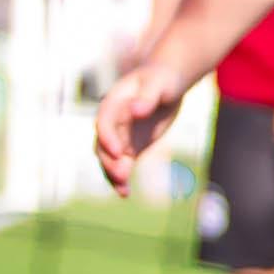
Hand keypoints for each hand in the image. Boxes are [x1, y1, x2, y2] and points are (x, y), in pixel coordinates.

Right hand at [94, 61, 187, 193]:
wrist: (168, 84)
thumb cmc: (163, 79)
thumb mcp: (159, 84)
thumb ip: (147, 97)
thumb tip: (136, 110)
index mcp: (115, 102)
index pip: (105, 121)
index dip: (108, 137)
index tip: (119, 152)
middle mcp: (112, 121)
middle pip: (104, 144)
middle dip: (110, 161)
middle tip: (122, 175)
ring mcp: (120, 135)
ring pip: (110, 158)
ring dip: (113, 174)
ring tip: (123, 190)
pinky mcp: (129, 146)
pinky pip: (122, 164)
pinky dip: (122, 178)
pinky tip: (125, 193)